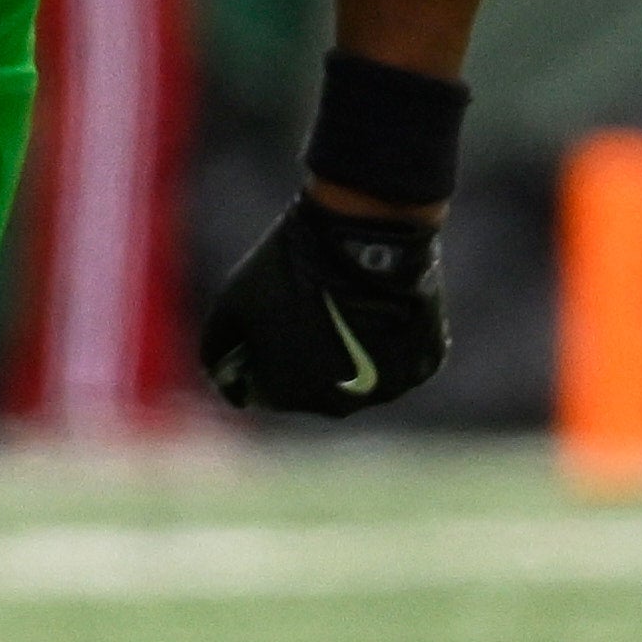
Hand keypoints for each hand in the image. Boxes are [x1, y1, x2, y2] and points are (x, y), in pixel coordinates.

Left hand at [199, 188, 448, 416]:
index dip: (259, 364)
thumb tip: (224, 381)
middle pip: (314, 393)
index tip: (262, 334)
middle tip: (301, 321)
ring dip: (347, 361)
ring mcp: (389, 387)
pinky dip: (385, 348)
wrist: (360, 237)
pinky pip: (397, 365)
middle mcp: (343, 404)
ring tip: (338, 315)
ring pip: (360, 382)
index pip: (265, 394)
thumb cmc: (289, 270)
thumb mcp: (231, 306)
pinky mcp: (424, 364)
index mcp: (292, 395)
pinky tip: (373, 315)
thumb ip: (217, 351)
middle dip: (302, 364)